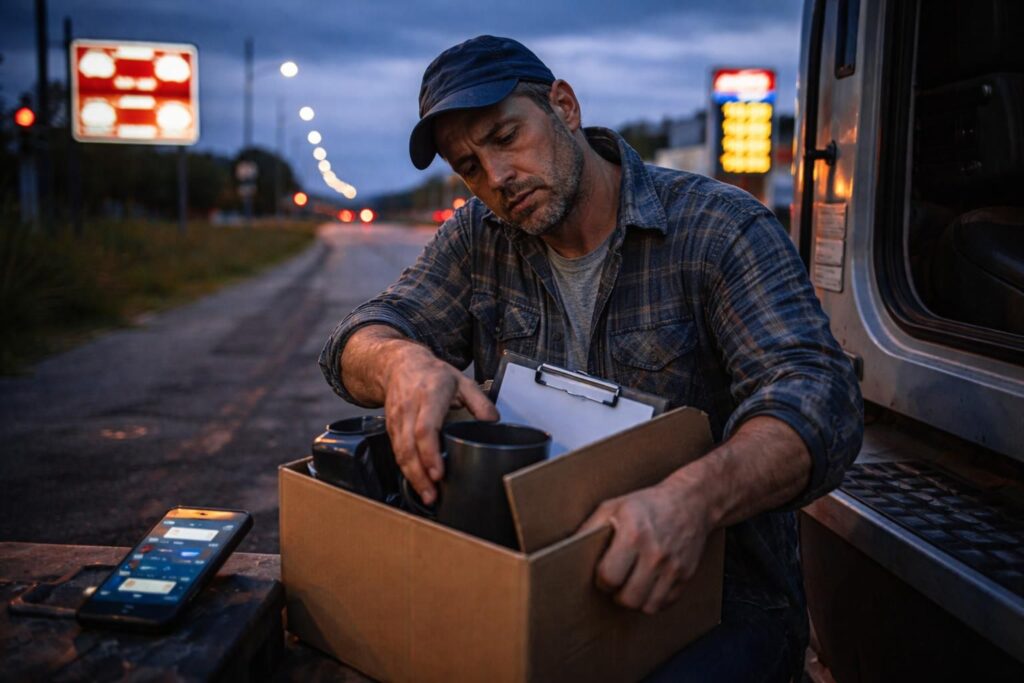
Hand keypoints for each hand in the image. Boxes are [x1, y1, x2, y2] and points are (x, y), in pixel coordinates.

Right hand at [381, 343, 497, 504]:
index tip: (439, 472)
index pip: (425, 428)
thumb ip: (480, 402)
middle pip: (409, 446)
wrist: (399, 365)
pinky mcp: (390, 428)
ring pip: (400, 452)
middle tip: (432, 494)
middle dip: (419, 474)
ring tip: (427, 495)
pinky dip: (406, 469)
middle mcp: (410, 408)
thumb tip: (493, 422)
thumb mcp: (462, 381)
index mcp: (430, 395)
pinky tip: (418, 483)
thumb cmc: (432, 374)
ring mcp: (397, 419)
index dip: (430, 453)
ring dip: (412, 476)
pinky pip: (396, 451)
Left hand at [578, 477, 712, 613]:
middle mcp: (655, 553)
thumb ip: (590, 528)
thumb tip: (567, 548)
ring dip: (635, 599)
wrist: (690, 502)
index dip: (601, 580)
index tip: (603, 573)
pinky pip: (665, 603)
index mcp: (634, 534)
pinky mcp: (686, 576)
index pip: (609, 577)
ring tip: (631, 584)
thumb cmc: (647, 504)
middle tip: (617, 581)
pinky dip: (653, 599)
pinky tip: (648, 583)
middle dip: (617, 593)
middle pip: (628, 598)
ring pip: (647, 606)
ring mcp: (674, 567)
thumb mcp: (613, 506)